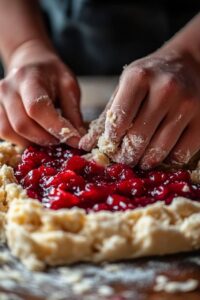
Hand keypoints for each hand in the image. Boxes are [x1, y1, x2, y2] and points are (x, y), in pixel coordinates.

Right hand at [0, 41, 84, 146]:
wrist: (29, 63)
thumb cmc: (51, 75)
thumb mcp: (69, 86)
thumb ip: (73, 112)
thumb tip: (78, 139)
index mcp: (29, 79)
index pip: (38, 108)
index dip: (56, 128)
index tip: (75, 141)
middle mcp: (8, 89)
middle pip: (23, 124)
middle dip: (46, 139)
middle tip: (62, 140)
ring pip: (10, 132)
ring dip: (33, 142)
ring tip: (49, 137)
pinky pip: (4, 132)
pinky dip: (21, 140)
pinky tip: (35, 137)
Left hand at [80, 49, 199, 168]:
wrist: (187, 64)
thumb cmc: (150, 77)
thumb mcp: (126, 87)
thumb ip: (107, 115)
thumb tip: (86, 146)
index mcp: (139, 77)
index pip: (119, 118)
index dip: (111, 139)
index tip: (110, 147)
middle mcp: (165, 88)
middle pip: (139, 137)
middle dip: (126, 156)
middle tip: (123, 161)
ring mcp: (187, 104)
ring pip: (161, 149)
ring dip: (145, 162)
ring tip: (139, 162)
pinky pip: (182, 152)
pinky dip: (167, 161)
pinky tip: (159, 157)